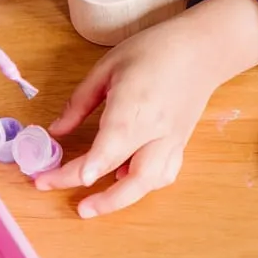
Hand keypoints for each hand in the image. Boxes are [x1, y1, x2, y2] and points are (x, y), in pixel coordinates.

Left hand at [34, 0, 257, 216]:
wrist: (202, 49)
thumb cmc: (152, 50)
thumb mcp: (107, 67)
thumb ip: (80, 102)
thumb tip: (56, 131)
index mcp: (135, 107)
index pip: (109, 148)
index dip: (86, 168)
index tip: (60, 180)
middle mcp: (157, 131)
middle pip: (134, 179)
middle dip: (105, 201)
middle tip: (78, 208)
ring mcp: (173, 141)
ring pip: (152, 182)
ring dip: (124, 199)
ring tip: (96, 203)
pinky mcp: (181, 144)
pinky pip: (165, 174)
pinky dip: (145, 184)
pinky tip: (126, 180)